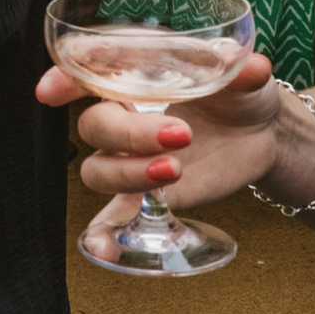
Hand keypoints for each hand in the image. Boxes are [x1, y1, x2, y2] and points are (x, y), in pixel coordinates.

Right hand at [35, 53, 280, 219]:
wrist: (262, 135)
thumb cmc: (238, 95)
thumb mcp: (244, 77)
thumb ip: (242, 72)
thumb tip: (251, 67)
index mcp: (132, 78)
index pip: (85, 73)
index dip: (63, 80)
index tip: (52, 91)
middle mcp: (122, 116)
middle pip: (94, 126)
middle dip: (129, 133)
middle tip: (182, 134)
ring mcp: (131, 158)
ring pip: (97, 169)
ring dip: (128, 172)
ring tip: (175, 170)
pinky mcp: (147, 193)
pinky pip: (114, 213)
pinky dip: (106, 231)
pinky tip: (107, 247)